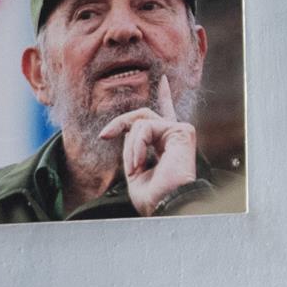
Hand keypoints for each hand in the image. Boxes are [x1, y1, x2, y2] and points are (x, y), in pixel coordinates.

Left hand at [99, 76, 202, 215]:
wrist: (166, 205)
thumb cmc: (153, 197)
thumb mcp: (135, 171)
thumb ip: (132, 148)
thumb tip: (126, 131)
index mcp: (166, 145)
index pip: (162, 117)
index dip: (164, 97)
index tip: (162, 80)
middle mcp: (174, 136)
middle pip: (142, 116)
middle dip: (120, 122)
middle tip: (104, 135)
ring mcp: (179, 132)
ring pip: (140, 122)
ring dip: (130, 147)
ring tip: (134, 168)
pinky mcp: (182, 130)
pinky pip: (145, 128)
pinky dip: (136, 146)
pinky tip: (140, 164)